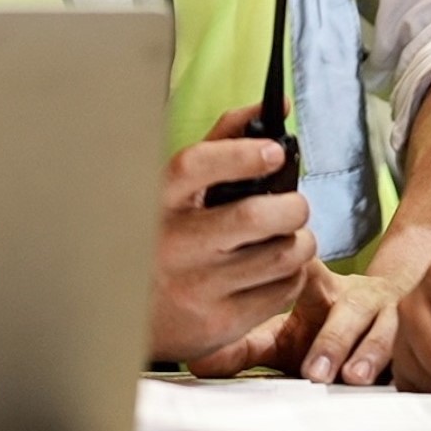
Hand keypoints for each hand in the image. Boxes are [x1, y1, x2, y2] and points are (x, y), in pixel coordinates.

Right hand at [149, 106, 314, 362]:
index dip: (242, 155)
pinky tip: (277, 269)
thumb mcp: (175, 190)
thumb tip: (277, 107)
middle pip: (254, 217)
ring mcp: (196, 287)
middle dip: (292, 206)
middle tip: (294, 206)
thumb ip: (222, 143)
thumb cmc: (164, 237)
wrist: (129, 317)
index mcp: (158, 201)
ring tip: (290, 237)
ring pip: (280, 256)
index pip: (197, 165)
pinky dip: (293, 274)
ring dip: (301, 242)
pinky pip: (282, 291)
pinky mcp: (219, 323)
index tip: (274, 153)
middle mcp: (172, 243)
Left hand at [187, 265, 408, 382]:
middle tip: (313, 370)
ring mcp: (390, 314)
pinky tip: (393, 379)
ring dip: (369, 353)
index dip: (295, 267)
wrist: (391, 316)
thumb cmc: (327, 327)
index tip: (280, 272)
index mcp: (322, 285)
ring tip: (353, 377)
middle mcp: (358, 295)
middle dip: (332, 341)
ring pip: (385, 330)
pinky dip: (403, 364)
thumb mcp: (286, 335)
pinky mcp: (414, 337)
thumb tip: (198, 362)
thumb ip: (248, 346)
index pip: (305, 269)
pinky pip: (414, 348)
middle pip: (348, 311)